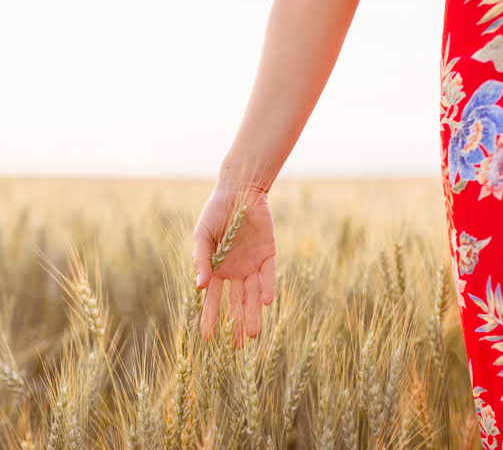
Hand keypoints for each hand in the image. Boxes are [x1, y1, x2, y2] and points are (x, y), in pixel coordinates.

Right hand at [193, 187, 275, 346]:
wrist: (239, 191)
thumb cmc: (215, 212)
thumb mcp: (201, 236)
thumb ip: (201, 260)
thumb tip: (198, 287)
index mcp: (217, 269)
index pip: (214, 299)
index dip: (211, 317)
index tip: (208, 338)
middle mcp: (236, 271)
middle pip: (236, 303)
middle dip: (236, 324)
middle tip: (237, 347)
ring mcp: (253, 264)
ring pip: (254, 295)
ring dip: (253, 313)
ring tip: (253, 335)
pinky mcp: (269, 254)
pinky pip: (269, 275)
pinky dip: (268, 287)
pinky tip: (266, 302)